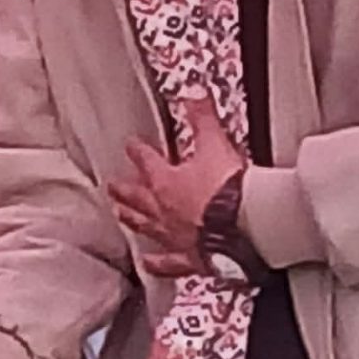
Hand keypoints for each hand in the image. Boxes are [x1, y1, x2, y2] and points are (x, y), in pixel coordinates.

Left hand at [110, 92, 244, 276]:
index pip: (147, 162)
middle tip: (112, 186)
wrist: (247, 227)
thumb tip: (194, 94)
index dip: (138, 152)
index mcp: (167, 182)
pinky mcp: (190, 258)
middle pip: (138, 197)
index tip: (130, 146)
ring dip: (132, 220)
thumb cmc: (230, 190)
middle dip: (125, 189)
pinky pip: (169, 263)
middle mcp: (164, 211)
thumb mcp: (215, 145)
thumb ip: (203, 119)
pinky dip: (157, 264)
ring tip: (121, 215)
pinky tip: (149, 264)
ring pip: (145, 227)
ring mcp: (174, 236)